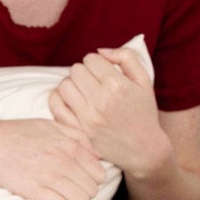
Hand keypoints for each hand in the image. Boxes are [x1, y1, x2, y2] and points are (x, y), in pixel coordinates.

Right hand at [0, 118, 104, 199]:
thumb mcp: (50, 125)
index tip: (78, 184)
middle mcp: (64, 160)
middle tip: (69, 196)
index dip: (91, 182)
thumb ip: (76, 135)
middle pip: (92, 190)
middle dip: (84, 196)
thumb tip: (96, 154)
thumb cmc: (17, 133)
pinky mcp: (34, 190)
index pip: (99, 173)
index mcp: (70, 145)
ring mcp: (50, 175)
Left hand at [48, 48, 171, 180]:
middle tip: (93, 82)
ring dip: (72, 86)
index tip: (102, 72)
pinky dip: (60, 100)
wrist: (144, 149)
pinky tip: (72, 102)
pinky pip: (56, 105)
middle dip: (84, 73)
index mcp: (117, 85)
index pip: (91, 59)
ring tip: (83, 93)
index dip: (97, 63)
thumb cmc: (144, 113)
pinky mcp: (78, 131)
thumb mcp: (144, 80)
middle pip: (76, 70)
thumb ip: (126, 57)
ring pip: (64, 85)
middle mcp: (101, 100)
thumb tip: (100, 51)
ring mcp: (87, 117)